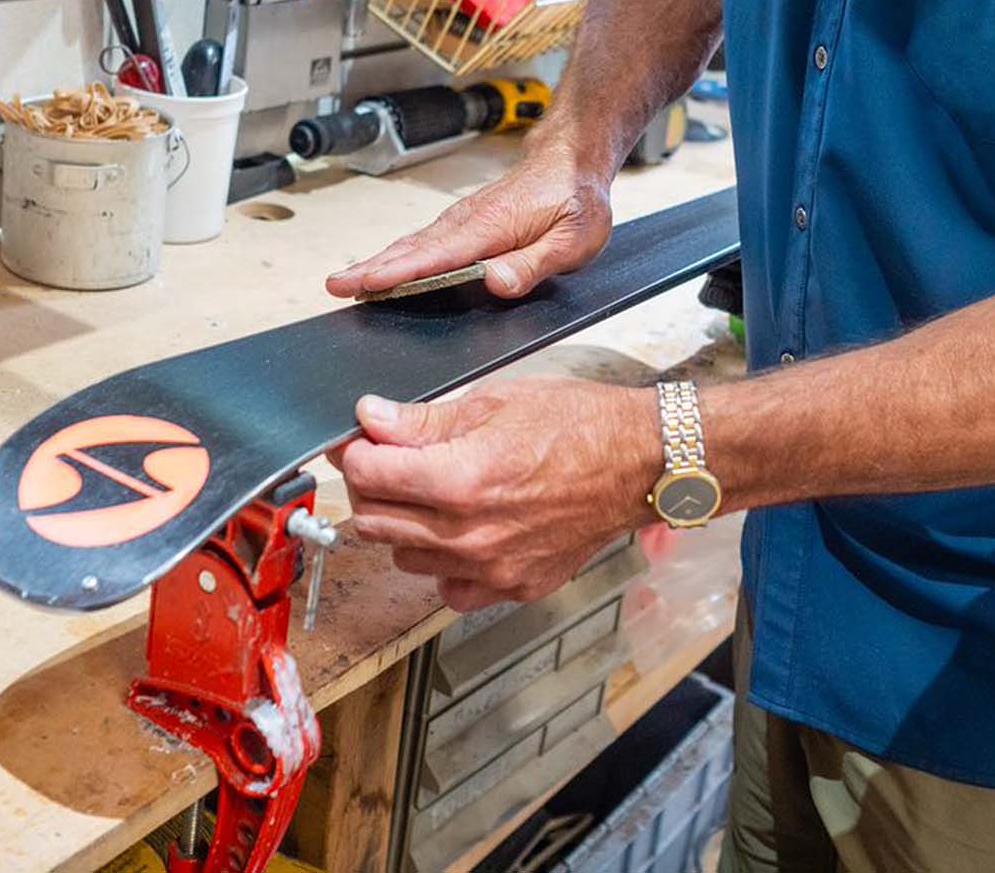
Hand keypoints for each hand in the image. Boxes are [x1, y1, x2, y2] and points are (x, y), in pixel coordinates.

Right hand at [325, 143, 612, 299]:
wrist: (572, 158)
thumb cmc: (576, 200)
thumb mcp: (572, 240)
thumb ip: (533, 264)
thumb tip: (495, 282)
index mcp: (491, 227)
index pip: (438, 255)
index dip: (400, 272)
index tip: (367, 284)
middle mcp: (468, 221)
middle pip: (411, 248)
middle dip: (370, 268)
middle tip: (335, 286)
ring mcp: (462, 219)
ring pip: (412, 243)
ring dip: (377, 262)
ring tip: (346, 282)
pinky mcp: (463, 222)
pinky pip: (423, 241)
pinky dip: (396, 255)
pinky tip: (382, 269)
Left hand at [327, 377, 660, 611]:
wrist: (638, 463)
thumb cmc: (578, 425)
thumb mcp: (494, 403)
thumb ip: (424, 421)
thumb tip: (371, 418)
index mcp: (459, 480)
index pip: (366, 476)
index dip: (356, 453)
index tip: (363, 443)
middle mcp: (469, 533)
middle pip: (374, 522)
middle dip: (372, 489)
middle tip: (391, 465)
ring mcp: (490, 568)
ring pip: (404, 559)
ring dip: (404, 526)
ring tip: (433, 495)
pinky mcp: (511, 588)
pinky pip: (449, 589)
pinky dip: (443, 565)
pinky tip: (462, 533)